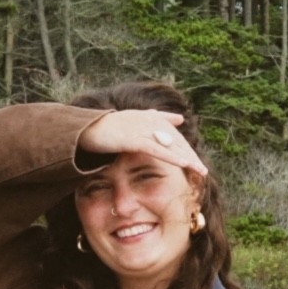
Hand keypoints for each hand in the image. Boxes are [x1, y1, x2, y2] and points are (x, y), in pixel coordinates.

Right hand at [77, 108, 207, 177]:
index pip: (172, 135)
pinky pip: (158, 149)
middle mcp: (148, 121)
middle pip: (175, 141)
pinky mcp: (134, 139)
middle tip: (203, 171)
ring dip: (187, 158)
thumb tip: (177, 119)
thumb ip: (154, 119)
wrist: (84, 128)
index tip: (195, 161)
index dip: (184, 148)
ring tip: (200, 171)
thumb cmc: (105, 127)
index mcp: (149, 117)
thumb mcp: (131, 122)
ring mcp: (141, 129)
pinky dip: (172, 157)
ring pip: (170, 145)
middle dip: (190, 155)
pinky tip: (184, 164)